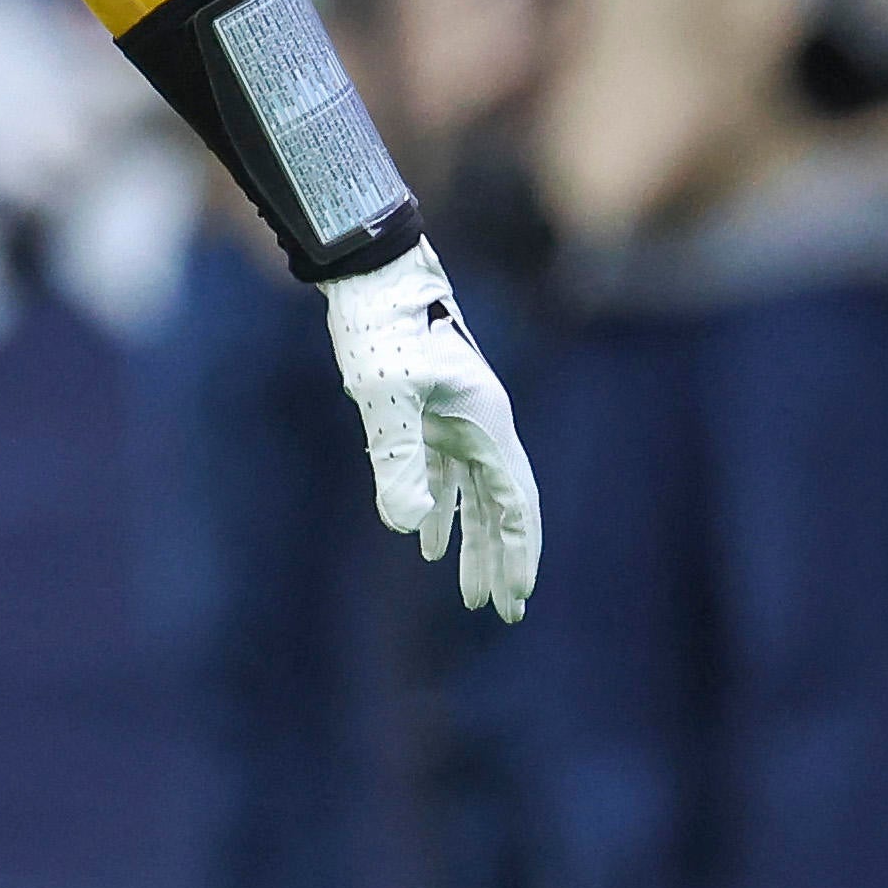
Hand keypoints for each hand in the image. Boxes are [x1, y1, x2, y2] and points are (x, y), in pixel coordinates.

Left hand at [320, 239, 541, 620]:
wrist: (370, 277)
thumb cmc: (384, 329)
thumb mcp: (386, 396)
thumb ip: (399, 458)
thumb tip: (403, 529)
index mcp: (487, 424)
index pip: (516, 504)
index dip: (518, 551)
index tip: (515, 596)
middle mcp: (480, 426)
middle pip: (500, 507)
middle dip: (501, 559)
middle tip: (502, 611)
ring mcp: (455, 420)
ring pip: (471, 495)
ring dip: (470, 542)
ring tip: (466, 593)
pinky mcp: (426, 413)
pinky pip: (440, 474)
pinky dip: (436, 508)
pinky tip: (423, 542)